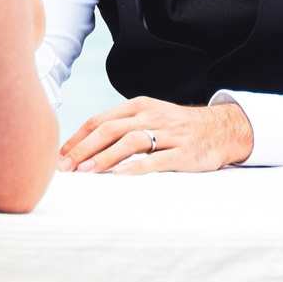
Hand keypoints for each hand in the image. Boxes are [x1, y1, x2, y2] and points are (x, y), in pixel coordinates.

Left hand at [58, 97, 252, 172]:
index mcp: (139, 106)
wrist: (221, 129)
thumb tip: (84, 147)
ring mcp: (168, 134)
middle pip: (110, 130)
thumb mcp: (149, 117)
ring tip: (86, 172)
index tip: (60, 156)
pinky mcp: (184, 153)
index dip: (77, 138)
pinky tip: (120, 175)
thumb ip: (122, 126)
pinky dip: (137, 167)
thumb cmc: (177, 127)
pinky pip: (157, 159)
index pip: (100, 120)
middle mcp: (151, 116)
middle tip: (65, 167)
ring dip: (104, 157)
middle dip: (84, 149)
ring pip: (130, 142)